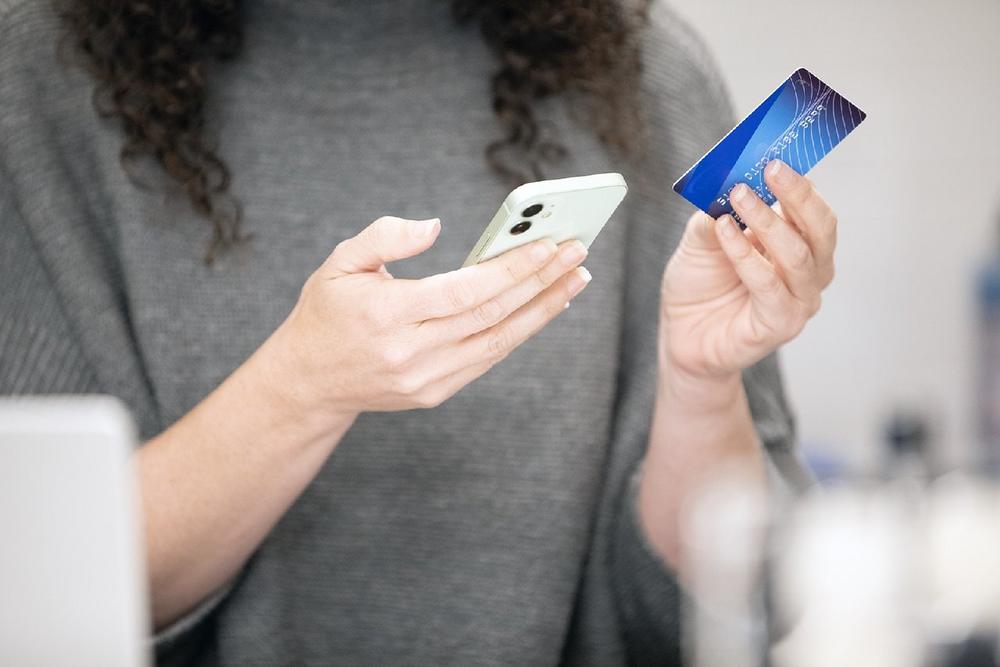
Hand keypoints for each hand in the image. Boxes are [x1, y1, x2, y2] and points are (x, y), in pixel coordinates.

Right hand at [262, 216, 590, 418]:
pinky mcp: (433, 393)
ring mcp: (424, 378)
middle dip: (540, 282)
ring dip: (542, 309)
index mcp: (386, 313)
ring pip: (498, 342)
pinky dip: (520, 332)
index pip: (465, 290)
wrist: (309, 380)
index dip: (512, 268)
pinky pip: (487, 359)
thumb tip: (436, 227)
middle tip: (577, 253)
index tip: (549, 243)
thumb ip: (386, 236)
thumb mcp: (340, 262)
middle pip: (491, 314)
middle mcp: (409, 351)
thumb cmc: (328, 312)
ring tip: (575, 280)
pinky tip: (543, 308)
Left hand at [660, 160, 836, 380]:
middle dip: (797, 194)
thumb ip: (717, 212)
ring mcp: (799, 300)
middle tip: (772, 167)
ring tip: (740, 196)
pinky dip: (746, 255)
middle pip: (820, 227)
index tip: (780, 151)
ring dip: (768, 221)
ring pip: (798, 255)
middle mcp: (809, 271)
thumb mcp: (702, 239)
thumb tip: (725, 181)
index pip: (813, 206)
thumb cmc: (700, 285)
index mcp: (800, 243)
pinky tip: (725, 233)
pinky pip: (768, 284)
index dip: (800, 178)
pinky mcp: (781, 325)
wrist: (683, 337)